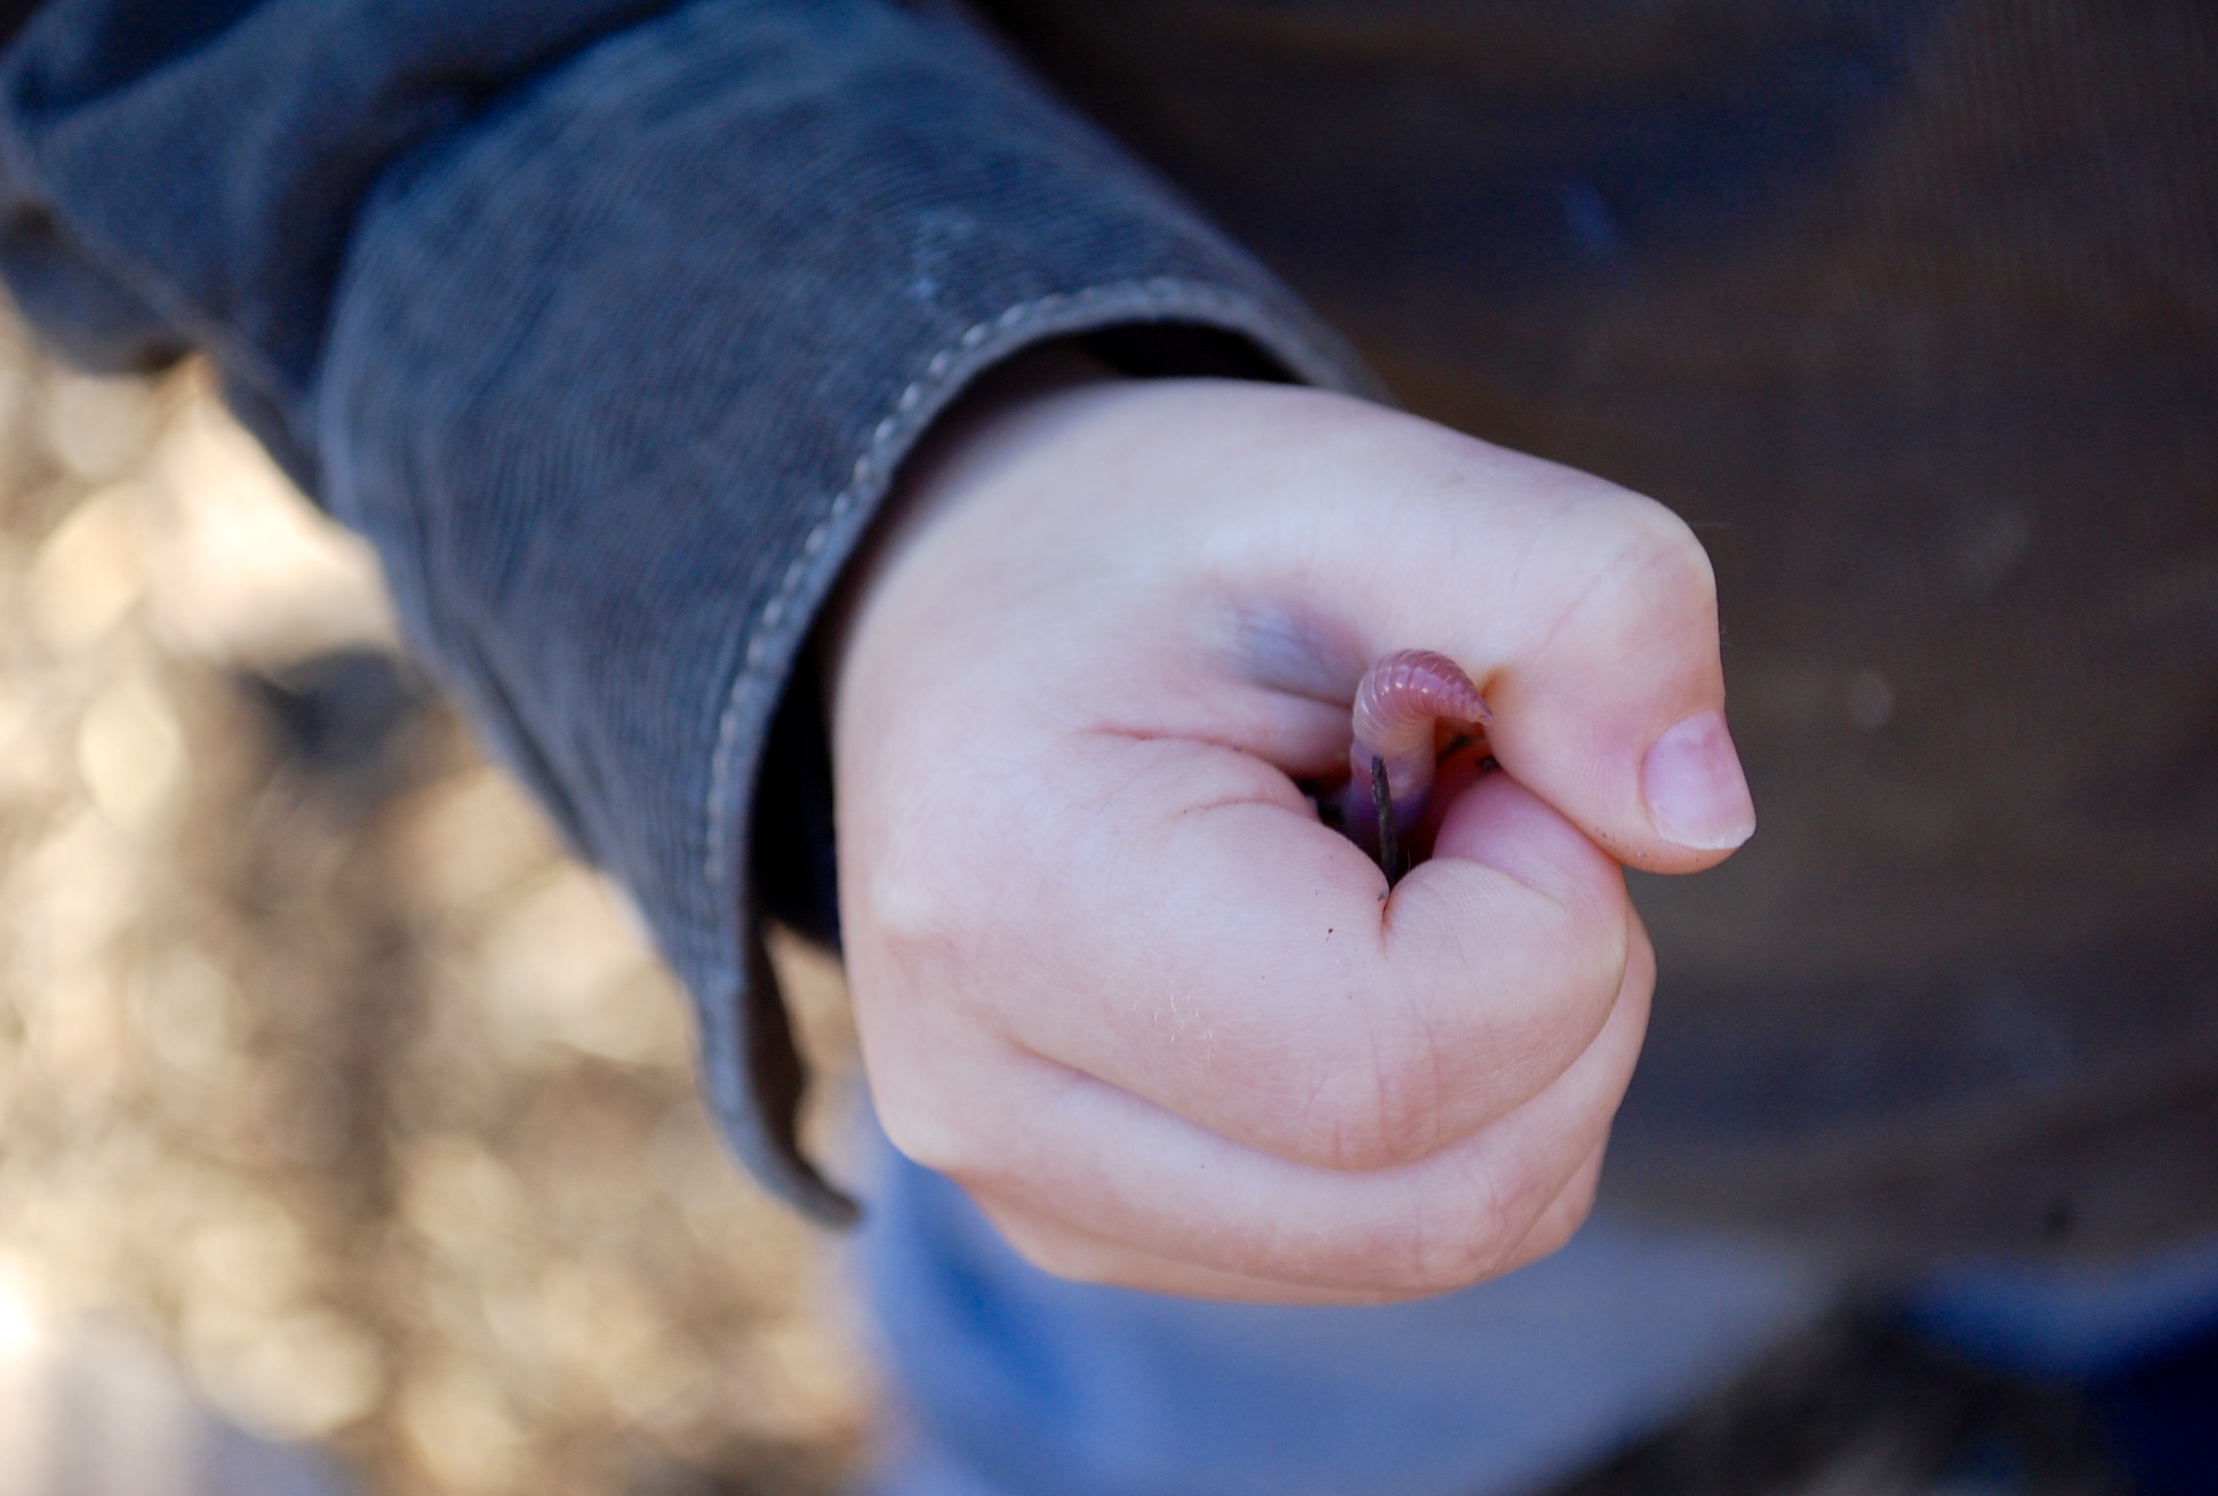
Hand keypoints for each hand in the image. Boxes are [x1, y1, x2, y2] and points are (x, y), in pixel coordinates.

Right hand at [826, 355, 1753, 1302]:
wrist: (961, 620)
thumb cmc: (1154, 548)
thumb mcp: (1366, 486)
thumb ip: (1578, 600)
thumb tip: (1704, 825)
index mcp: (1017, 901)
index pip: (1402, 1064)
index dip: (1548, 908)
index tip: (1480, 750)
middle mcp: (994, 1105)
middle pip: (1451, 1196)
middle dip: (1561, 988)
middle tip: (1468, 802)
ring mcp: (1040, 1197)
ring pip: (1453, 1230)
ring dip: (1525, 1043)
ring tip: (1396, 868)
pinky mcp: (1106, 1229)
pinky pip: (1403, 1233)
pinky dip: (1467, 1100)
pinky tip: (1354, 954)